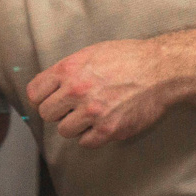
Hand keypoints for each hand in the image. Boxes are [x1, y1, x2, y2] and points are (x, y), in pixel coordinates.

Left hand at [26, 39, 171, 147]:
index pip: (35, 92)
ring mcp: (92, 112)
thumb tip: (50, 85)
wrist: (160, 70)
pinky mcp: (109, 129)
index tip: (50, 99)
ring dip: (76, 125)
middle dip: (59, 111)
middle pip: (47, 113)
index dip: (42, 97)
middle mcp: (77, 90)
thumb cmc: (129, 58)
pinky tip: (103, 123)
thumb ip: (69, 69)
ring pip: (64, 131)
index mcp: (69, 69)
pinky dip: (92, 136)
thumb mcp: (92, 53)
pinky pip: (86, 142)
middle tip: (74, 107)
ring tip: (92, 114)